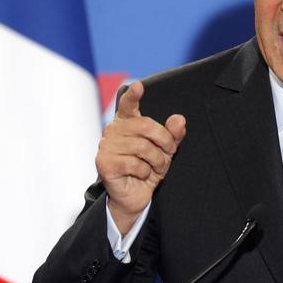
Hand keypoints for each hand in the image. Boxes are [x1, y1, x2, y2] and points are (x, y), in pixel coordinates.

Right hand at [96, 81, 185, 234]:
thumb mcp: (165, 150)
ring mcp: (106, 146)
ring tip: (155, 168)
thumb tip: (179, 119)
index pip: (128, 104)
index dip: (133, 95)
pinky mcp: (104, 163)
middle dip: (164, 141)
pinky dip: (144, 172)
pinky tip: (140, 175)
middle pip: (146, 126)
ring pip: (142, 147)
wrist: (135, 196)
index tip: (139, 86)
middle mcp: (113, 130)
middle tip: (169, 153)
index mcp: (127, 122)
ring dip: (156, 161)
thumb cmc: (148, 168)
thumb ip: (173, 134)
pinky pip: (133, 163)